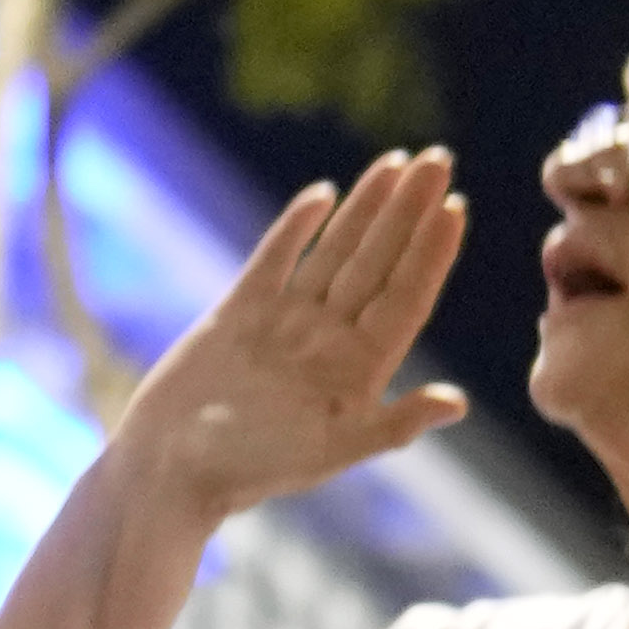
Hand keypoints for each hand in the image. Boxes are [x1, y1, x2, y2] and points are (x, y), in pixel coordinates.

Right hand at [97, 158, 473, 557]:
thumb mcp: (332, 450)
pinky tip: (325, 193)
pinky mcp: (240, 310)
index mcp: (359, 370)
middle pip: (379, 263)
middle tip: (439, 158)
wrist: (171, 468)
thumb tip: (458, 404)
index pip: (406, 298)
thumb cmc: (251, 469)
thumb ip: (393, 424)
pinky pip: (276, 258)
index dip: (431, 253)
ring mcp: (286, 321)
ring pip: (336, 251)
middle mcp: (329, 340)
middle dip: (409, 211)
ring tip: (396, 162)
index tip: (456, 207)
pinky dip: (297, 226)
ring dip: (366, 207)